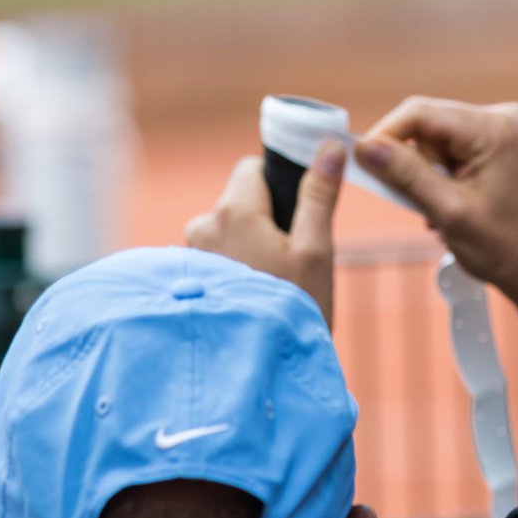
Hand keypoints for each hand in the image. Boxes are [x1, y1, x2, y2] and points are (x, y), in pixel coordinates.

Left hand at [185, 141, 345, 326]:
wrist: (260, 372)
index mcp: (233, 210)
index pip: (252, 169)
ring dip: (248, 248)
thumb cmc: (293, 309)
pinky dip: (233, 270)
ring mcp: (188, 257)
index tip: (298, 217)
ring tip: (271, 286)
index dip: (279, 186)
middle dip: (265, 221)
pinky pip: (215, 259)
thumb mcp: (316, 249)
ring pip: (227, 232)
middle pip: (240, 203)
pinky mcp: (186, 283)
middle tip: (290, 262)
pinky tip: (252, 298)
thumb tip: (331, 145)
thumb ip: (319, 194)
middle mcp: (201, 226)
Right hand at [354, 97, 517, 360]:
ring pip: (438, 139)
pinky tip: (455, 205)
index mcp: (496, 128)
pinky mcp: (503, 144)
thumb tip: (364, 146)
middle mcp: (505, 117)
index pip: (420, 113)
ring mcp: (506, 129)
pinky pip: (455, 149)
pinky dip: (445, 176)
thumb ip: (405, 174)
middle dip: (414, 164)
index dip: (385, 136)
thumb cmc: (505, 250)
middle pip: (428, 125)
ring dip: (429, 175)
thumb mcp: (447, 212)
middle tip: (422, 205)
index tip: (363, 164)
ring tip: (443, 213)